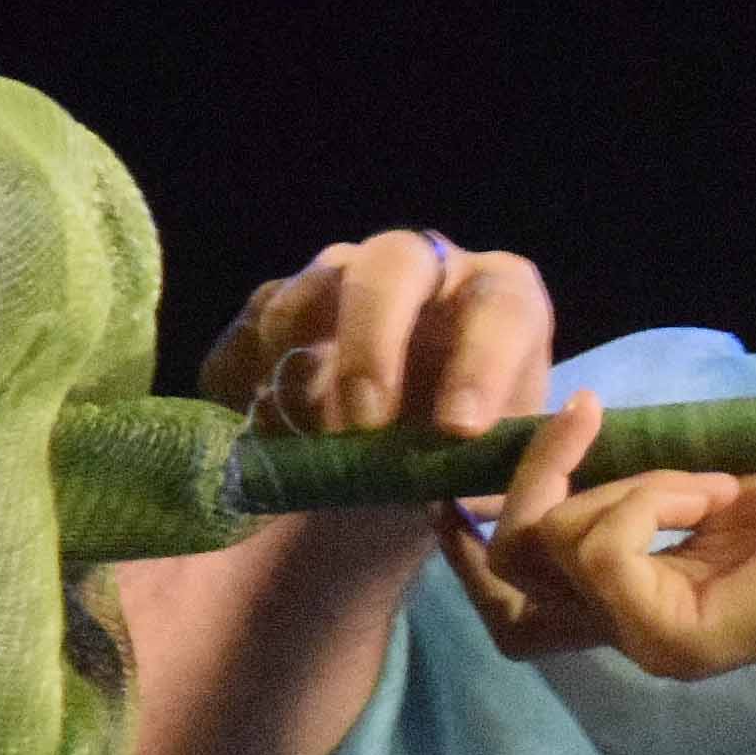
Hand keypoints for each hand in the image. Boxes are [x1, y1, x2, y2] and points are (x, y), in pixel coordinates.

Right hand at [205, 229, 552, 446]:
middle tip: (364, 425)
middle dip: (374, 344)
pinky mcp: (284, 301)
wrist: (396, 465)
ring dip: (304, 361)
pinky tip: (263, 431)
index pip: (502, 308)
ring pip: (316, 285)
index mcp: (502, 302)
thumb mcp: (486, 473)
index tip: (458, 430)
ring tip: (305, 437)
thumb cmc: (461, 460)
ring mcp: (348, 275)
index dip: (480, 363)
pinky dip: (253, 376)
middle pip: (395, 262)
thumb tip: (460, 492)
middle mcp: (427, 270)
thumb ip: (481, 472)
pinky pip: (257, 320)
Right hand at [430, 394, 755, 679]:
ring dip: (624, 481)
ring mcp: (643, 643)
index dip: (474, 536)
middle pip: (510, 565)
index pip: (510, 596)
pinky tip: (714, 497)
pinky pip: (603, 543)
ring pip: (553, 541)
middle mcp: (625, 636)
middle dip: (535, 480)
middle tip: (585, 421)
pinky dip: (649, 497)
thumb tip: (540, 467)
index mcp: (630, 607)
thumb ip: (618, 497)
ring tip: (709, 483)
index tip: (492, 457)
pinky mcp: (667, 635)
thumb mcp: (691, 491)